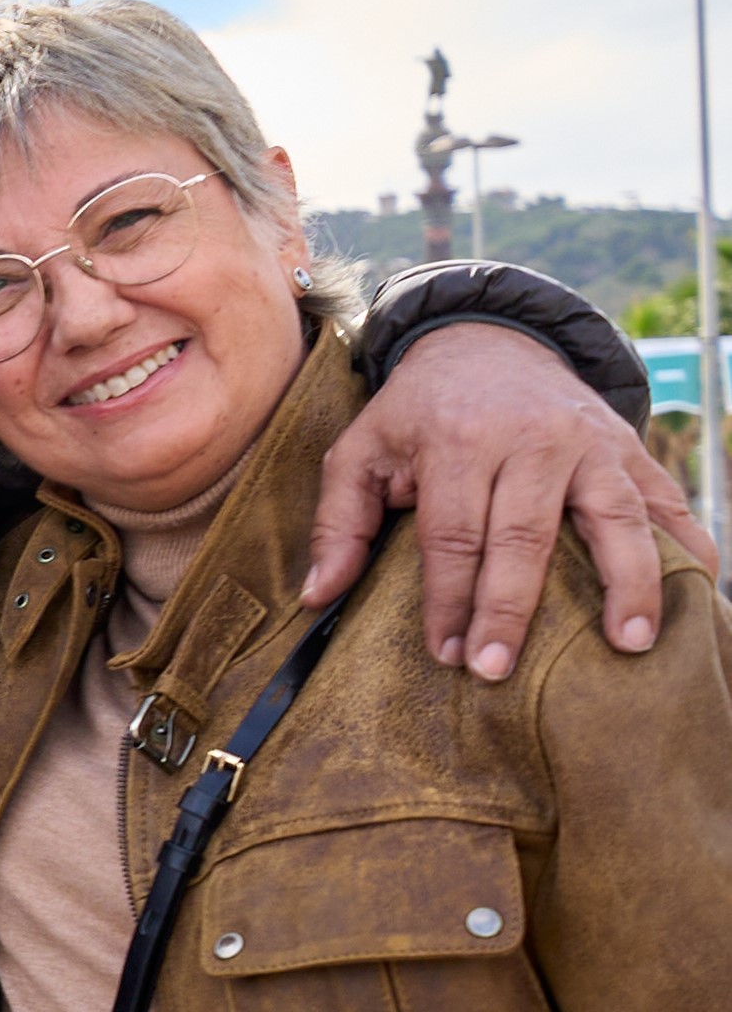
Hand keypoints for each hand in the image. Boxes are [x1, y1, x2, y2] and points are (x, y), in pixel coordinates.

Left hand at [307, 332, 720, 677]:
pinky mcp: (629, 448)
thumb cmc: (417, 412)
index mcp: (458, 440)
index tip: (445, 655)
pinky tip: (698, 588)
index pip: (454, 535)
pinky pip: (665, 499)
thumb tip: (317, 594)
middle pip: (525, 536)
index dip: (449, 600)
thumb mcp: (360, 449)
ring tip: (629, 644)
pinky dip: (687, 541)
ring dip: (627, 583)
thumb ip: (338, 520)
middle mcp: (531, 440)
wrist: (487, 342)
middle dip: (511, 608)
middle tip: (498, 669)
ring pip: (614, 517)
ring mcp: (590, 443)